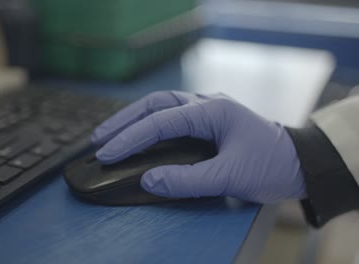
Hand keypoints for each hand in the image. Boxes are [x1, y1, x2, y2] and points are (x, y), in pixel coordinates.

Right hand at [91, 91, 305, 202]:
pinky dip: (149, 124)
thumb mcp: (231, 176)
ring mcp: (207, 109)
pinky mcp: (208, 121)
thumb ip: (188, 180)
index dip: (130, 139)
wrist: (302, 163)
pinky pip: (170, 117)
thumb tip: (149, 180)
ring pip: (160, 106)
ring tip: (109, 134)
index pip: (160, 122)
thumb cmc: (272, 166)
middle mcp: (206, 104)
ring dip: (133, 119)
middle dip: (123, 121)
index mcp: (211, 111)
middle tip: (98, 139)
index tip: (106, 154)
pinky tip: (138, 134)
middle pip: (154, 104)